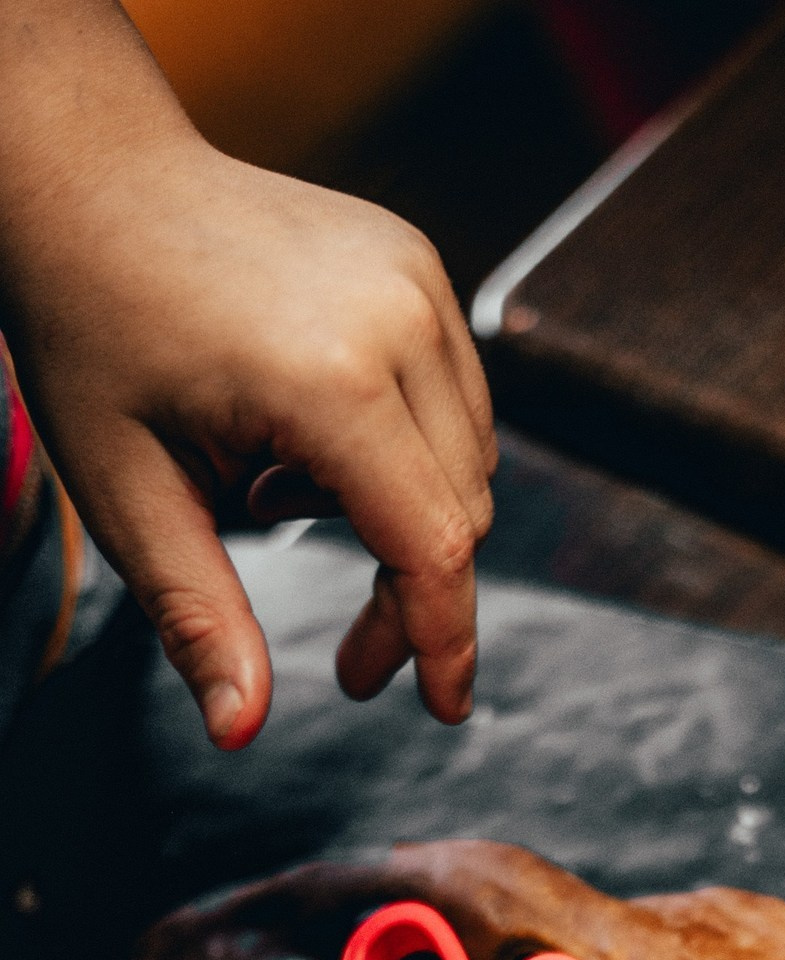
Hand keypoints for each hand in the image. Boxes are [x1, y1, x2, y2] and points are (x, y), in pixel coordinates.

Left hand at [0, 1, 495, 745]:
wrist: (86, 175)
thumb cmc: (92, 329)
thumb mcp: (127, 493)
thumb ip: (200, 618)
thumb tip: (239, 732)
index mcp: (330, 379)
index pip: (433, 546)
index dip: (445, 641)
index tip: (447, 709)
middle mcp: (398, 320)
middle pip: (462, 514)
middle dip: (412, 598)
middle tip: (347, 654)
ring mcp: (418, 282)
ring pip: (471, 464)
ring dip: (404, 519)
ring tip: (280, 493)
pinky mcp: (420, 266)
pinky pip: (457, 403)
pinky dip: (406, 455)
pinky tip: (309, 441)